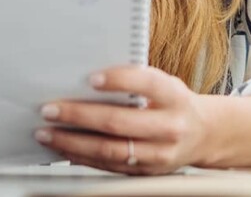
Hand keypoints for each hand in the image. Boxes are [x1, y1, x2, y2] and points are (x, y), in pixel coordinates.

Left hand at [34, 65, 208, 174]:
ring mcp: (158, 154)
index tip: (91, 78)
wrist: (203, 135)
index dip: (119, 80)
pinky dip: (82, 157)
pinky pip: (109, 166)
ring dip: (73, 142)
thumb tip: (87, 79)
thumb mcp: (164, 84)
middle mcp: (169, 127)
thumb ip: (136, 81)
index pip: (147, 84)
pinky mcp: (146, 172)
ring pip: (110, 150)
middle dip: (79, 115)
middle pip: (119, 122)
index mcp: (174, 97)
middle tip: (51, 109)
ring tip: (47, 133)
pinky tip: (64, 148)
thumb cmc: (173, 103)